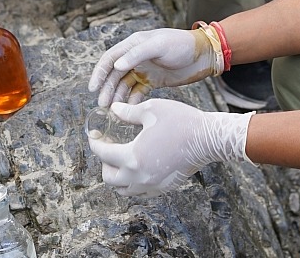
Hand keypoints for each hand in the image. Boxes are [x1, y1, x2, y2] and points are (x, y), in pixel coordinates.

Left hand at [87, 98, 252, 196]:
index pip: (104, 154)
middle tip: (108, 146)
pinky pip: (139, 190)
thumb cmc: (179, 120)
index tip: (93, 135)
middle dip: (104, 162)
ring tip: (120, 156)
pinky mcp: (162, 188)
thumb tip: (112, 110)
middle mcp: (139, 177)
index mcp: (133, 157)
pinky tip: (137, 164)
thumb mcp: (151, 110)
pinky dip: (132, 181)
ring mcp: (151, 185)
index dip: (95, 143)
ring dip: (117, 174)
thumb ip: (127, 112)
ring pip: (123, 189)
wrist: (206, 139)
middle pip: (109, 178)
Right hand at [89, 28, 221, 106]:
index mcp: (133, 45)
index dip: (99, 73)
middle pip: (115, 74)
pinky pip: (137, 92)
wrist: (202, 55)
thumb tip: (117, 65)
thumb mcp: (159, 45)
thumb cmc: (181, 45)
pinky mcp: (153, 81)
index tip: (92, 89)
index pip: (110, 59)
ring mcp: (144, 69)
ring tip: (112, 112)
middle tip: (102, 106)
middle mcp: (135, 57)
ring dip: (117, 97)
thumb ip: (137, 54)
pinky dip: (131, 101)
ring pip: (124, 85)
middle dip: (107, 89)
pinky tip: (128, 112)